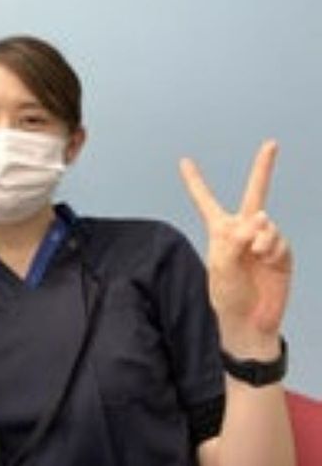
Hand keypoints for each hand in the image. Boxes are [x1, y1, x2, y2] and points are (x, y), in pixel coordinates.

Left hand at [180, 140, 291, 357]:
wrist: (249, 321)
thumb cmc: (226, 295)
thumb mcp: (220, 265)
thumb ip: (235, 239)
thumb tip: (259, 220)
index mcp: (219, 230)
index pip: (205, 200)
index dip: (195, 180)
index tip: (184, 160)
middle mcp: (241, 230)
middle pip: (254, 193)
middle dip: (264, 168)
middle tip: (271, 144)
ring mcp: (263, 240)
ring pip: (265, 222)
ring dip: (259, 238)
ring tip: (253, 256)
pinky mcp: (281, 252)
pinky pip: (277, 239)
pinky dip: (270, 248)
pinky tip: (265, 260)